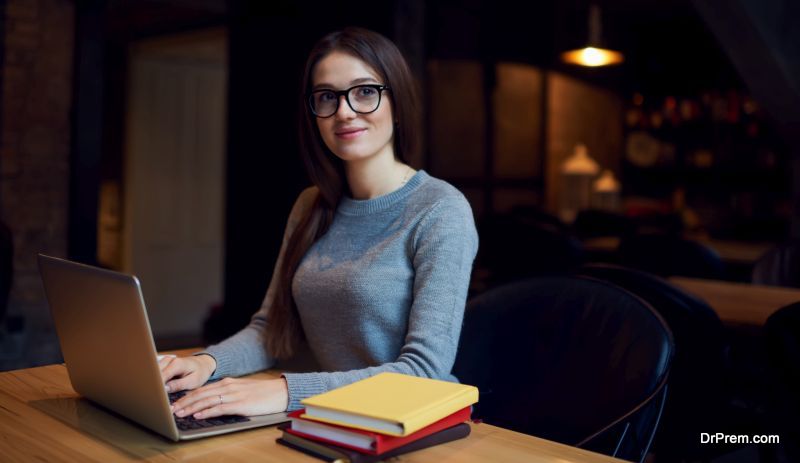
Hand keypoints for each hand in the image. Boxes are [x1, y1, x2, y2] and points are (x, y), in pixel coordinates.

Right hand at [159, 354, 215, 392]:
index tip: (156, 397)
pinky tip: (159, 387)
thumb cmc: (200, 373)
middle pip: (154, 374)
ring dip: (154, 382)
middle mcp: (169, 360)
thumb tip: (164, 388)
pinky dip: (156, 380)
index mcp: (177, 364)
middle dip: (154, 385)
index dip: (157, 387)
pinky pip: (155, 372)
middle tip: (155, 397)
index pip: (161, 377)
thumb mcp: (193, 381)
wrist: (203, 364)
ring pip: (153, 373)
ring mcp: (165, 361)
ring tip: (156, 393)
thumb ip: (178, 385)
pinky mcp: (163, 364)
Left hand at [171, 377, 288, 418]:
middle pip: (201, 394)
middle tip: (171, 409)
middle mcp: (228, 386)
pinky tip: (198, 415)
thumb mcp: (242, 390)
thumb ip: (227, 394)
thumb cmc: (263, 393)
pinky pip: (219, 408)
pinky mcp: (240, 404)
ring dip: (191, 407)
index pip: (202, 389)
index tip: (175, 403)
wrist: (281, 392)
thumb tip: (212, 403)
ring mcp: (234, 395)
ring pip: (207, 400)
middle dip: (184, 402)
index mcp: (227, 382)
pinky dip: (206, 411)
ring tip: (179, 413)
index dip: (187, 396)